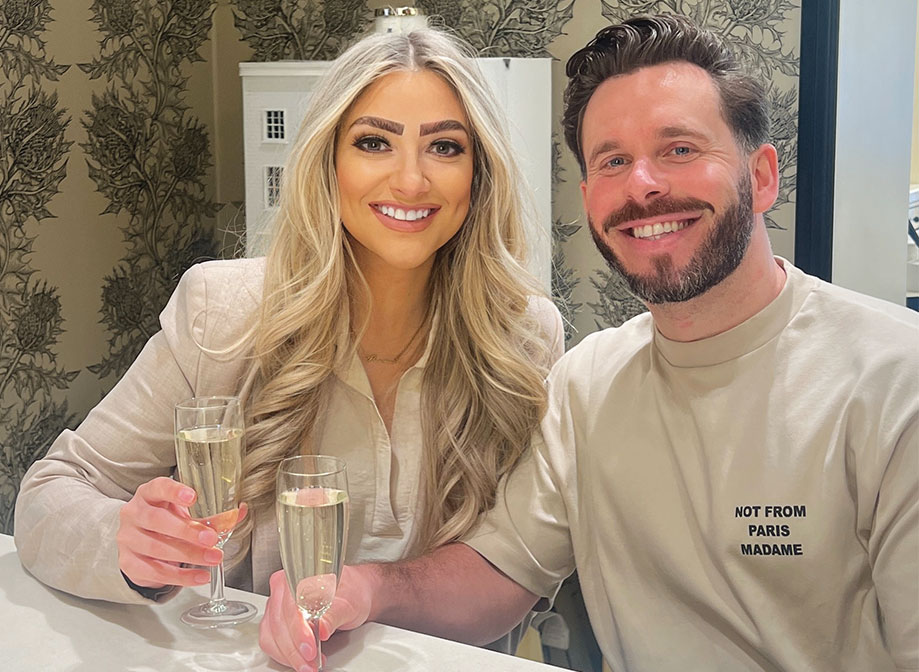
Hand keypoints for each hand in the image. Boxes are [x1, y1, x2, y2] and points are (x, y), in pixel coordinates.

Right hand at [116, 476, 247, 589]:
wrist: (140, 542)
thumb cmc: (167, 519)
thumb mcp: (185, 511)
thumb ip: (211, 511)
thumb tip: (239, 513)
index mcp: (149, 494)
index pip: (158, 487)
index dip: (174, 491)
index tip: (193, 497)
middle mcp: (134, 513)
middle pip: (157, 520)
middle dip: (186, 530)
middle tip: (211, 538)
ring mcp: (128, 539)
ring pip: (156, 548)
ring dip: (188, 555)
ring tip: (213, 558)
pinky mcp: (128, 563)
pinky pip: (155, 572)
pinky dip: (180, 577)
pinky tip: (200, 576)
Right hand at [259, 566, 373, 671]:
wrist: (354, 594)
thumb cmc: (351, 592)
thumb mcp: (350, 602)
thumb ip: (334, 614)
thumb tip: (321, 628)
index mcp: (298, 577)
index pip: (290, 607)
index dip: (298, 631)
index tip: (310, 648)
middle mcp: (283, 590)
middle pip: (278, 625)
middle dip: (294, 650)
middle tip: (311, 662)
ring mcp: (277, 607)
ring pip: (271, 637)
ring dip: (289, 656)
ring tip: (309, 665)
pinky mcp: (276, 623)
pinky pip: (271, 642)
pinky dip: (285, 656)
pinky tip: (302, 660)